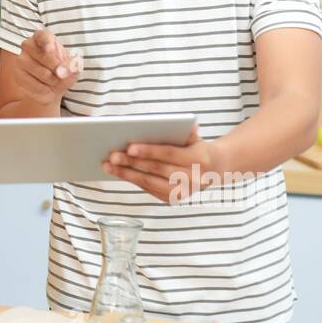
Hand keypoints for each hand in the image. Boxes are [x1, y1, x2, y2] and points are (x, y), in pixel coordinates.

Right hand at [14, 28, 82, 105]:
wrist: (50, 86)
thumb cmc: (60, 70)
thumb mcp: (71, 65)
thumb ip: (72, 65)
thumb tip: (66, 70)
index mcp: (41, 37)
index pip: (42, 36)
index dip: (47, 42)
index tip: (51, 49)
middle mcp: (28, 46)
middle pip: (46, 57)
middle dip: (59, 69)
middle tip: (61, 73)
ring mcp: (20, 61)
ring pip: (43, 74)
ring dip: (54, 81)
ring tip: (53, 80)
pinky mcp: (18, 77)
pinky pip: (37, 87)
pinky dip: (46, 90)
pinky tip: (46, 87)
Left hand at [101, 123, 223, 202]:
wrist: (213, 170)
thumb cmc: (197, 148)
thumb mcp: (195, 138)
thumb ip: (187, 131)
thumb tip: (180, 123)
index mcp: (197, 159)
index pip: (169, 154)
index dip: (149, 151)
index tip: (129, 148)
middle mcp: (191, 179)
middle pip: (155, 169)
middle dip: (132, 163)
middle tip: (111, 156)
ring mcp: (182, 192)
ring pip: (149, 182)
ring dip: (126, 174)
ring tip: (107, 166)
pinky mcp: (173, 199)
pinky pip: (149, 189)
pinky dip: (132, 180)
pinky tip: (118, 172)